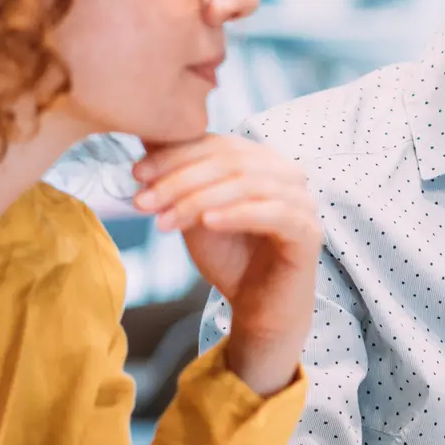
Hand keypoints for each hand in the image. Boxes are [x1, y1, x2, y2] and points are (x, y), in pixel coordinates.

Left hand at [132, 135, 320, 397]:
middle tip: (143, 201)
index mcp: (262, 161)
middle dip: (180, 179)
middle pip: (231, 160)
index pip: (217, 144)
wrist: (257, 307)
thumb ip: (181, 178)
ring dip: (199, 199)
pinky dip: (237, 214)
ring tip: (164, 221)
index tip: (136, 174)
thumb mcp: (194, 211)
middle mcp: (287, 173)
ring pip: (248, 184)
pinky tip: (207, 223)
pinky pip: (274, 213)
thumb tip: (147, 137)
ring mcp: (302, 201)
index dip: (174, 155)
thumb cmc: (229, 256)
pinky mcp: (309, 231)